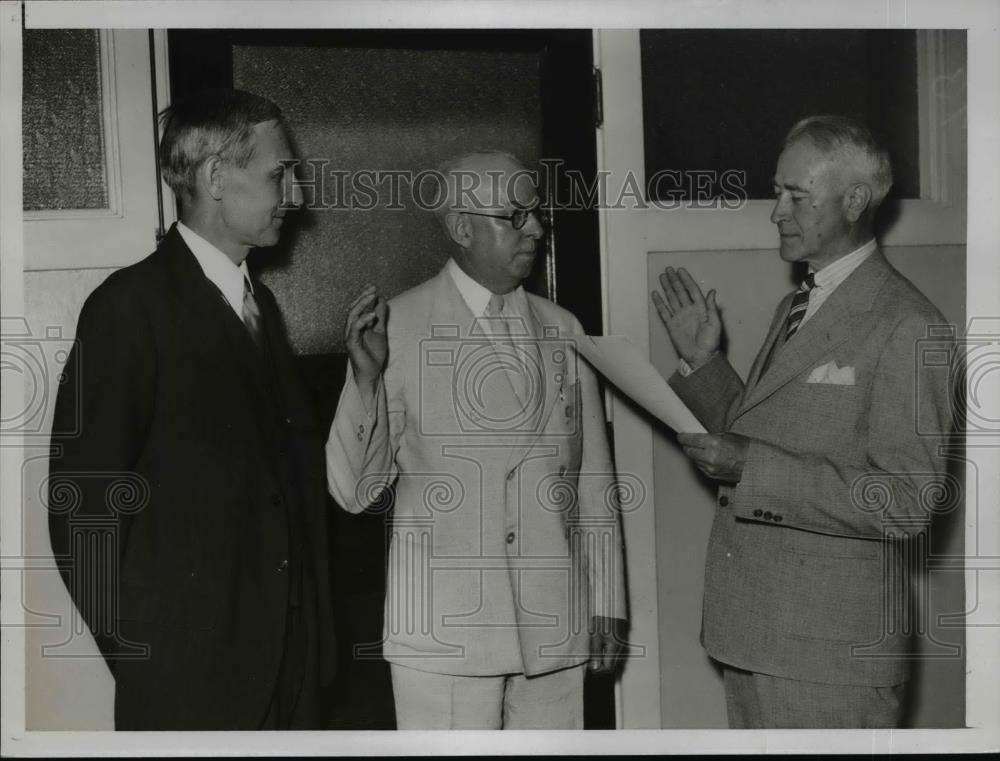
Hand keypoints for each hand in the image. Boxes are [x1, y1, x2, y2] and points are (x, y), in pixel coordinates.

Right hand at [345, 285, 387, 399]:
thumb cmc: (374, 354)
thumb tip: (382, 299)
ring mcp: (350, 336)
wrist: (372, 373)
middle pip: (353, 308)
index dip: (363, 295)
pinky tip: (371, 315)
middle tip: (372, 288)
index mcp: (357, 325)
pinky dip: (362, 321)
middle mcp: (351, 329)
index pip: (358, 306)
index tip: (372, 286)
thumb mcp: (380, 331)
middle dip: (362, 297)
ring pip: (352, 316)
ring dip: (362, 305)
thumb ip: (380, 317)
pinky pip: (354, 330)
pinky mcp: (351, 344)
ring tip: (372, 296)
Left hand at [589, 615, 626, 674]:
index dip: (598, 669)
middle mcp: (620, 648)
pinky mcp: (619, 639)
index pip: (608, 668)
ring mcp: (621, 643)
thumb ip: (595, 652)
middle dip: (599, 664)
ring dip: (602, 657)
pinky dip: (605, 651)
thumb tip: (595, 667)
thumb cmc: (603, 618)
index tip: (589, 665)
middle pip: (610, 664)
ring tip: (593, 650)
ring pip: (611, 658)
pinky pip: (612, 650)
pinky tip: (598, 644)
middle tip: (589, 658)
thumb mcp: (595, 636)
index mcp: (614, 648)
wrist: (609, 605)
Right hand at [651, 267, 720, 367]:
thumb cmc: (711, 342)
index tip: (681, 270)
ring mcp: (679, 317)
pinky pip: (664, 312)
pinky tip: (656, 294)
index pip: (692, 290)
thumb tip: (712, 291)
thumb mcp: (715, 324)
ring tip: (662, 277)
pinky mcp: (671, 325)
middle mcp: (688, 310)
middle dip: (674, 280)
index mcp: (700, 309)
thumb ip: (711, 308)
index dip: (687, 280)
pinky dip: (659, 303)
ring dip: (667, 288)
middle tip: (668, 269)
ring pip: (672, 298)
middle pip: (680, 292)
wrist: (700, 357)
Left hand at [676, 432, 748, 482]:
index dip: (683, 437)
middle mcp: (710, 457)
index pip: (691, 440)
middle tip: (687, 442)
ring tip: (700, 449)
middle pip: (689, 451)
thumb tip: (699, 436)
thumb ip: (712, 437)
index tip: (681, 436)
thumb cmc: (746, 449)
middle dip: (687, 446)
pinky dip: (700, 462)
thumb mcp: (729, 436)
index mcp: (714, 443)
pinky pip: (701, 467)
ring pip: (694, 460)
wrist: (756, 466)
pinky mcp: (712, 476)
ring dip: (694, 454)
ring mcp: (710, 468)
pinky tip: (706, 458)